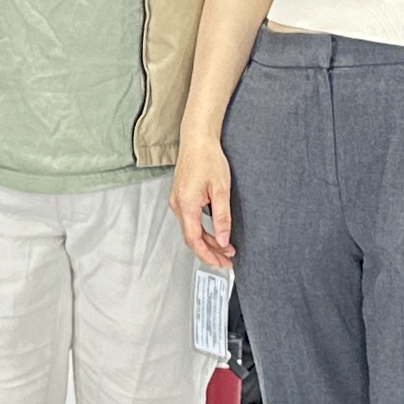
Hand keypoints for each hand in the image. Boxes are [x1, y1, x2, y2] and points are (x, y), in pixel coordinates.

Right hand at [173, 137, 235, 269]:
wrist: (197, 140)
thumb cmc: (208, 159)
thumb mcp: (221, 190)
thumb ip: (222, 218)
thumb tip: (223, 240)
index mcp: (186, 205)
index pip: (194, 240)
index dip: (208, 255)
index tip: (221, 263)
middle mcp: (177, 205)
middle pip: (192, 238)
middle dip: (210, 252)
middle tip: (227, 260)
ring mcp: (177, 202)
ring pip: (191, 230)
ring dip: (207, 242)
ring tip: (225, 249)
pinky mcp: (180, 198)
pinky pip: (190, 221)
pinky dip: (202, 231)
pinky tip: (215, 233)